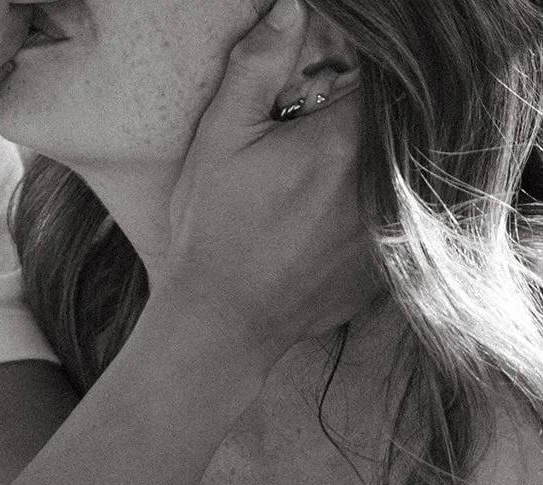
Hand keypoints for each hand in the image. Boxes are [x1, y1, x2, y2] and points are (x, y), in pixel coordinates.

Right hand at [153, 0, 372, 360]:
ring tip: (316, 185)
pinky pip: (393, 222)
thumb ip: (258, 67)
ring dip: (368, 168)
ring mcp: (389, 232)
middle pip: (396, 127)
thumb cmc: (214, 233)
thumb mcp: (221, 140)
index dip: (355, 75)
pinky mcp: (386, 267)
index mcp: (345, 142)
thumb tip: (289, 10)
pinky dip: (370, 213)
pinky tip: (324, 222)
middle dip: (362, 120)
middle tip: (315, 137)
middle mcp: (381, 186)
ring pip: (398, 176)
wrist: (221, 325)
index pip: (382, 78)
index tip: (324, 89)